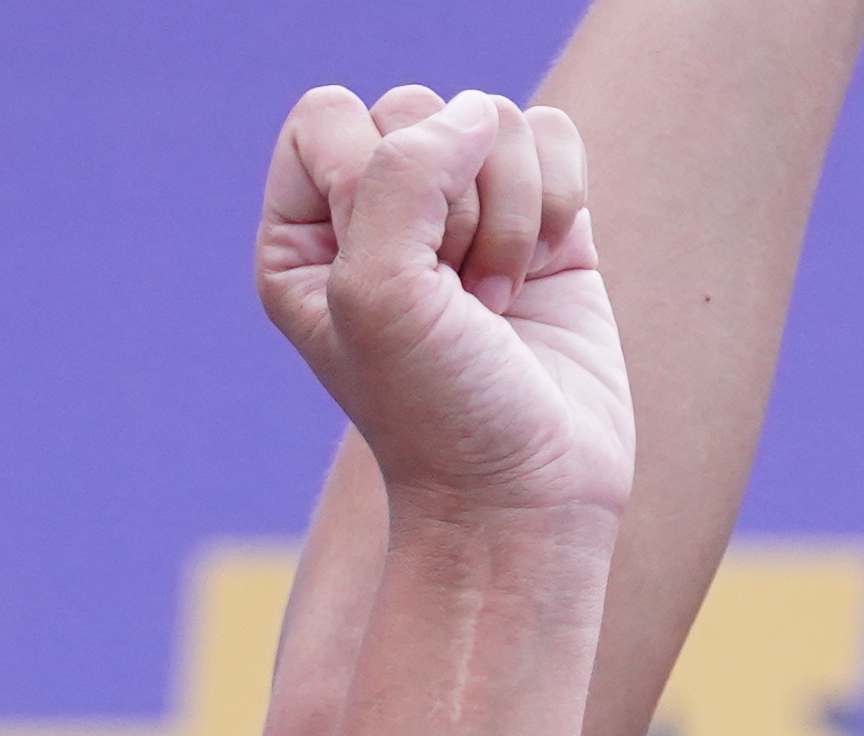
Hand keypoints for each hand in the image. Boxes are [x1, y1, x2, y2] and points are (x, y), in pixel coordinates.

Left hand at [255, 82, 631, 531]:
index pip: (330, 117)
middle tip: (455, 301)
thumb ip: (401, 173)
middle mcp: (379, 215)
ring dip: (508, 216)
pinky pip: (553, 139)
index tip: (398, 269)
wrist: (528, 497)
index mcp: (305, 233)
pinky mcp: (542, 224)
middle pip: (418, 110)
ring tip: (496, 303)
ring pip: (494, 121)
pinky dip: (558, 200)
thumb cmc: (437, 413)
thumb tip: (476, 114)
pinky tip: (543, 274)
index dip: (371, 172)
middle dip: (452, 205)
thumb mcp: (379, 291)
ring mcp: (465, 215)